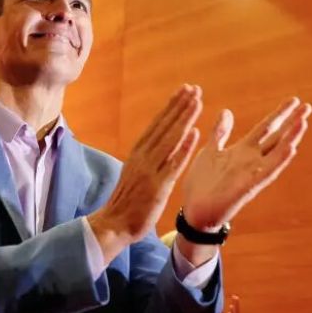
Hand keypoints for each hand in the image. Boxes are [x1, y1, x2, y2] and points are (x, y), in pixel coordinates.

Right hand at [88, 85, 202, 248]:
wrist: (114, 224)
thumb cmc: (127, 201)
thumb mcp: (136, 173)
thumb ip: (148, 159)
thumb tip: (161, 144)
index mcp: (137, 154)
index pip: (157, 125)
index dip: (171, 107)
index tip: (183, 91)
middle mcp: (142, 158)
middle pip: (164, 127)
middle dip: (180, 106)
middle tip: (193, 88)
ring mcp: (149, 171)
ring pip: (170, 139)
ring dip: (184, 119)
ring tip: (197, 101)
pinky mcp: (157, 186)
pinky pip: (173, 164)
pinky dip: (183, 148)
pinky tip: (194, 133)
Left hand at [181, 98, 311, 229]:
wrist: (194, 210)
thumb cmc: (202, 182)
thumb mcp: (210, 151)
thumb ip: (220, 132)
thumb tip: (227, 111)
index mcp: (242, 150)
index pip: (266, 128)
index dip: (279, 114)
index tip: (294, 100)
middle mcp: (251, 160)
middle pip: (277, 137)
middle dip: (292, 122)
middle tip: (307, 106)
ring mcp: (252, 172)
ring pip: (277, 152)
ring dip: (291, 138)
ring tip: (303, 123)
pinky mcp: (248, 186)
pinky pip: (267, 172)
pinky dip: (279, 160)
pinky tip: (291, 148)